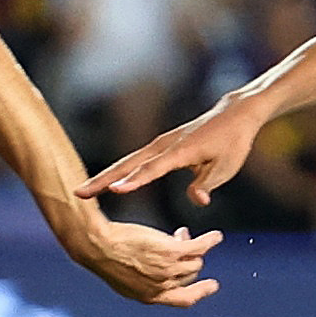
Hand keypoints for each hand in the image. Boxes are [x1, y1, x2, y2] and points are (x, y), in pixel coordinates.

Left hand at [69, 213, 223, 306]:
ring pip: (194, 261)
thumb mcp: (125, 276)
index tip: (212, 284)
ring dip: (197, 248)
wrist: (97, 245)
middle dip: (187, 260)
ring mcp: (168, 270)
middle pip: (189, 275)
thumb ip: (145, 278)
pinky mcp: (171, 252)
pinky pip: (200, 247)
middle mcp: (162, 286)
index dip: (200, 293)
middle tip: (179, 241)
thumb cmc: (105, 257)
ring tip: (186, 234)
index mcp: (150, 297)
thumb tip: (163, 266)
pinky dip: (210, 241)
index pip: (183, 300)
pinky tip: (216, 236)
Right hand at [78, 98, 268, 207]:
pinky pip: (135, 161)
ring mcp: (160, 144)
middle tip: (80, 193)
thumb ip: (208, 184)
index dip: (134, 181)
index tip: (114, 191)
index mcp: (180, 151)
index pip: (153, 169)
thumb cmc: (233, 143)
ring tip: (84, 191)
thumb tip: (197, 201)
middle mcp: (165, 145)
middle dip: (104, 179)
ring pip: (128, 162)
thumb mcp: (227, 167)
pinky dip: (118, 171)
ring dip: (105, 175)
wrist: (235, 115)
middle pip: (129, 164)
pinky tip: (106, 183)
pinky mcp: (161, 146)